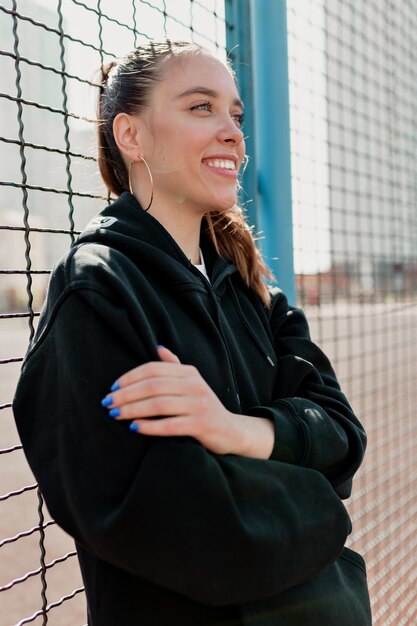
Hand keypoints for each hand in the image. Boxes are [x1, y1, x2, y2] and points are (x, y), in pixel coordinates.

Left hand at [101, 346, 274, 457]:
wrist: (230, 430)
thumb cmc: (202, 406)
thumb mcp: (191, 383)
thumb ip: (174, 366)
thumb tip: (158, 347)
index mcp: (189, 373)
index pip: (153, 369)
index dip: (130, 377)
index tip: (112, 387)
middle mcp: (194, 385)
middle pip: (153, 386)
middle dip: (126, 394)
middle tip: (107, 403)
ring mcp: (199, 405)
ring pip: (158, 405)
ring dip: (132, 409)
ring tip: (115, 415)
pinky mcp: (201, 425)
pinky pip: (170, 425)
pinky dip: (149, 426)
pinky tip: (134, 428)